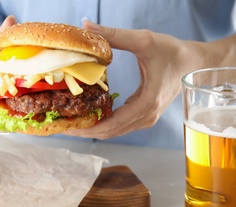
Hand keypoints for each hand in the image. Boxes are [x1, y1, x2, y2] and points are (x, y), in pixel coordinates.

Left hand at [65, 20, 200, 138]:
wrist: (194, 62)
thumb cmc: (173, 52)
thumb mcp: (144, 40)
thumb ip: (114, 35)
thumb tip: (86, 25)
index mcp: (146, 104)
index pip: (111, 125)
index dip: (87, 128)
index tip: (67, 126)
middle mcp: (146, 117)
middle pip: (109, 132)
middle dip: (84, 130)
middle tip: (61, 125)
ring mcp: (146, 119)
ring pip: (114, 131)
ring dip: (92, 128)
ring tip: (70, 121)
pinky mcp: (144, 115)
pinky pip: (120, 125)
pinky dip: (103, 123)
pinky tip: (89, 115)